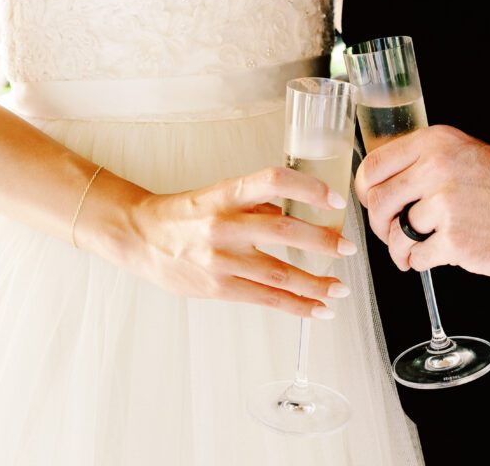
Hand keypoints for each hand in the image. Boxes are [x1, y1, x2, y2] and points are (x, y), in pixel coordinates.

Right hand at [117, 167, 356, 316]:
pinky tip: (317, 308)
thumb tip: (295, 212)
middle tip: (348, 247)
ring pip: (278, 272)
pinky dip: (296, 305)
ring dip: (316, 282)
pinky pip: (265, 298)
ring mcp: (220, 259)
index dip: (307, 188)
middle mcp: (224, 224)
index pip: (272, 181)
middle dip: (321, 241)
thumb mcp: (219, 194)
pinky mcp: (218, 288)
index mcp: (226, 194)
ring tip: (340, 287)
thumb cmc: (185, 214)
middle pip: (282, 231)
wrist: (141, 238)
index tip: (333, 199)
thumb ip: (256, 202)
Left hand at [354, 125, 489, 278]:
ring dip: (399, 249)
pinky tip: (433, 257)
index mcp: (434, 144)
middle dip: (379, 225)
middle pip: (377, 202)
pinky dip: (420, 263)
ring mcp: (445, 205)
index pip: (373, 165)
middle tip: (390, 233)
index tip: (370, 202)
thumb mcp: (461, 153)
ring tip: (411, 252)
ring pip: (394, 234)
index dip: (365, 190)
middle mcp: (435, 169)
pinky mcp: (455, 240)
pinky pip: (416, 257)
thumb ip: (423, 161)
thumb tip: (383, 182)